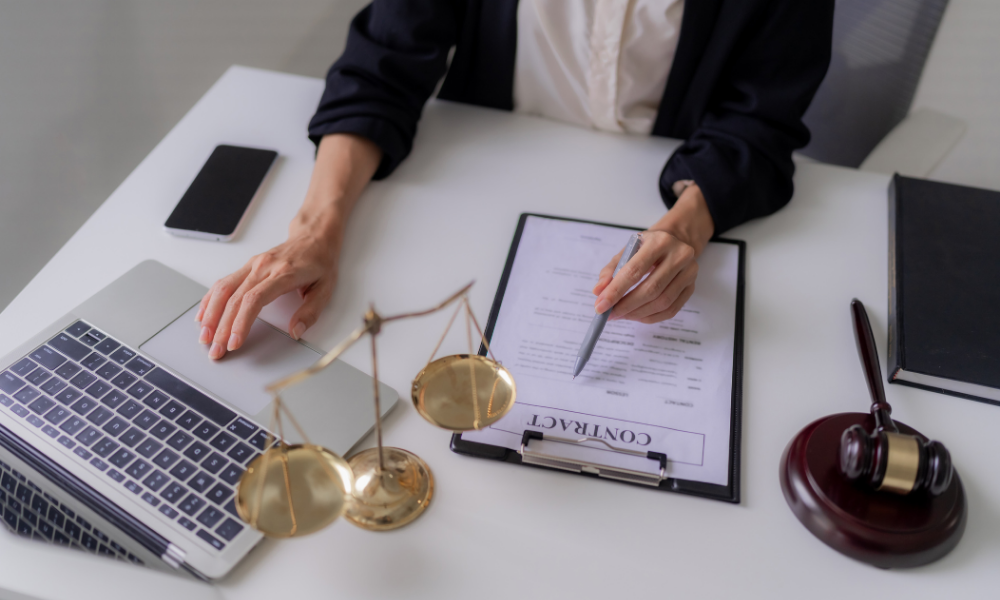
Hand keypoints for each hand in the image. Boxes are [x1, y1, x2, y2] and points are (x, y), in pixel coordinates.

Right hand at [196, 232, 339, 358]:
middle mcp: (264, 268)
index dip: (241, 322)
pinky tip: (204, 315)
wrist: (314, 236)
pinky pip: (224, 283)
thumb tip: (296, 332)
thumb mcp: (326, 288)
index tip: (234, 342)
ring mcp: (253, 265)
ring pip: (223, 289)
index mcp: (284, 274)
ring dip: (210, 315)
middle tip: (215, 350)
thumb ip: (310, 312)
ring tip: (204, 337)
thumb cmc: (319, 262)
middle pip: (234, 299)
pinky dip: (210, 300)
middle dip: (221, 328)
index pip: (254, 300)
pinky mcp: (247, 266)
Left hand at [592, 184, 714, 323]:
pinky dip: (651, 317)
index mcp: (659, 242)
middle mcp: (679, 255)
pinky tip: (637, 316)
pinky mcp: (692, 287)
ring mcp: (689, 272)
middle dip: (626, 306)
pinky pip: (672, 310)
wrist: (675, 241)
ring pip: (662, 302)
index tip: (600, 306)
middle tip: (610, 314)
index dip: (616, 291)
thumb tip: (598, 292)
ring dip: (638, 313)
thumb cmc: (647, 247)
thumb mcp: (627, 251)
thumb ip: (611, 270)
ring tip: (621, 315)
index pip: (635, 271)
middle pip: (651, 289)